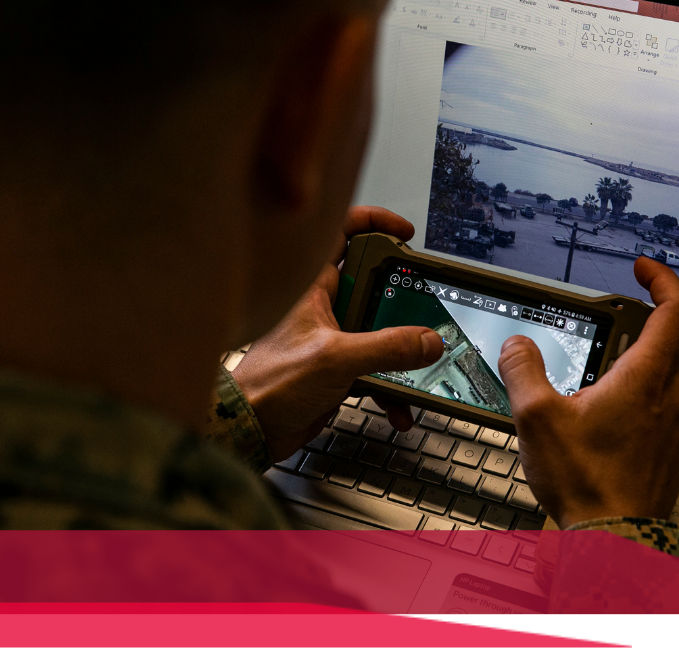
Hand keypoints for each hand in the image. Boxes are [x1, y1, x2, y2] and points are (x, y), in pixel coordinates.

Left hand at [231, 206, 443, 462]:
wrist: (252, 430)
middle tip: (423, 304)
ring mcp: (334, 338)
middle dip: (404, 297)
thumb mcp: (335, 359)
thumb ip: (386, 348)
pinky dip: (392, 387)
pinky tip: (399, 406)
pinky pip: (377, 369)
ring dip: (402, 352)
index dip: (375, 223)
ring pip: (381, 331)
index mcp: (314, 287)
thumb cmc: (269, 385)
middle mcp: (325, 307)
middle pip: (375, 284)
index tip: (405, 234)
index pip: (343, 233)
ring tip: (418, 365)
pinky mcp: (339, 369)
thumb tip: (427, 340)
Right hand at [498, 258, 678, 528]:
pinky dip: (661, 387)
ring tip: (629, 351)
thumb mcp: (536, 419)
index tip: (643, 269)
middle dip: (672, 309)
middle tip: (646, 302)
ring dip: (668, 349)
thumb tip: (517, 345)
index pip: (676, 312)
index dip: (663, 280)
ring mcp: (677, 426)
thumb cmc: (585, 483)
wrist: (615, 539)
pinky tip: (628, 404)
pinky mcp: (674, 450)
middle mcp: (670, 398)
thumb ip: (522, 371)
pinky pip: (678, 404)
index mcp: (644, 380)